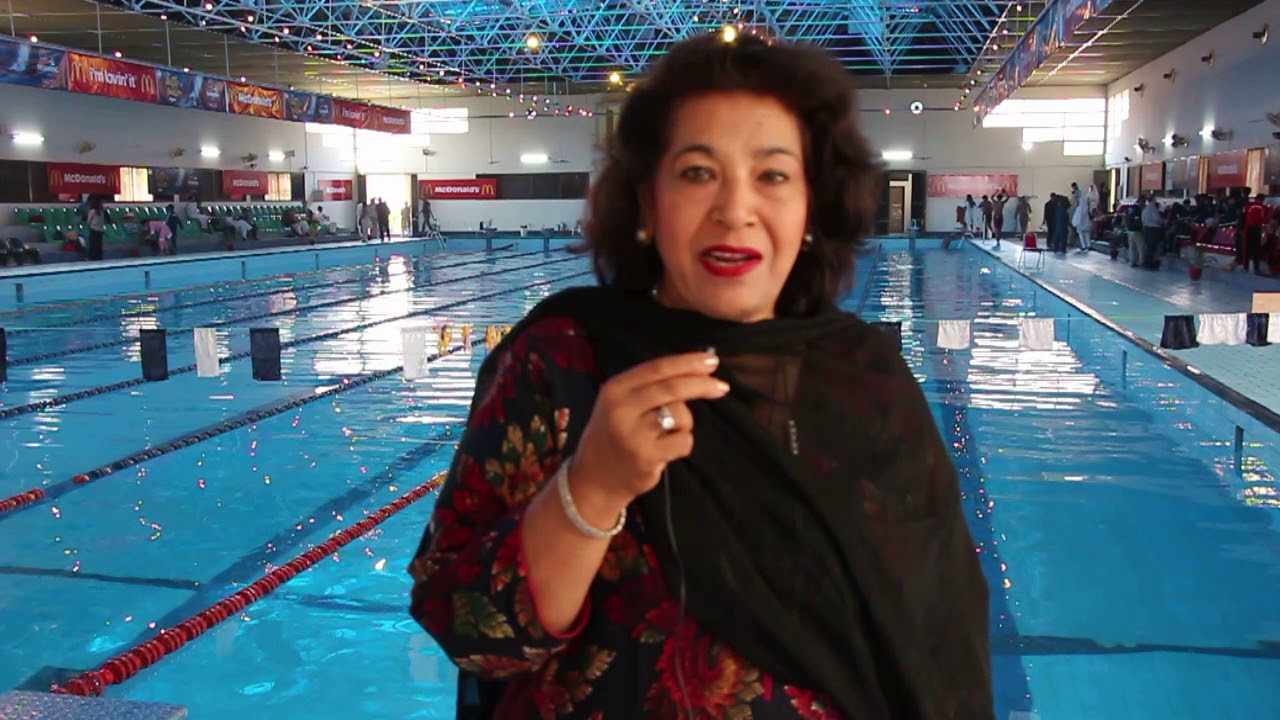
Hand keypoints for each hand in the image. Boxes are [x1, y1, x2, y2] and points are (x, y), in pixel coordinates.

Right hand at [569, 351, 728, 516]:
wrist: (594, 479)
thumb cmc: (615, 435)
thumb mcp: (620, 403)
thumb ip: (650, 386)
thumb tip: (696, 370)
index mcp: (615, 388)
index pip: (658, 367)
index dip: (688, 362)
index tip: (711, 361)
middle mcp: (621, 408)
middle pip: (673, 388)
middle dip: (702, 385)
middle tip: (722, 387)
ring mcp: (632, 433)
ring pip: (681, 416)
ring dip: (685, 424)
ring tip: (666, 435)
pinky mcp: (645, 456)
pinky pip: (683, 441)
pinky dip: (682, 445)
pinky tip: (664, 451)